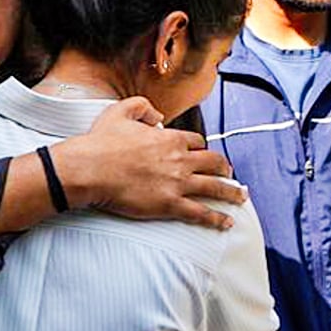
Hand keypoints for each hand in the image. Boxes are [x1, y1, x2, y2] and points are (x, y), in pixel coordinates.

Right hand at [56, 96, 246, 229]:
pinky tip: (226, 223)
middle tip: (229, 173)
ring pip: (214, 188)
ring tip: (240, 197)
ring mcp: (177, 183)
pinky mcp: (170, 204)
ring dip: (231, 193)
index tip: (203, 153)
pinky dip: (217, 218)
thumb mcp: (121, 111)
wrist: (90, 169)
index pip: (196, 142)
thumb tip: (158, 117)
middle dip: (224, 168)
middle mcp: (179, 160)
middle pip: (213, 163)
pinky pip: (201, 212)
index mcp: (170, 139)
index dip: (202, 148)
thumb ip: (142, 107)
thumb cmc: (101, 143)